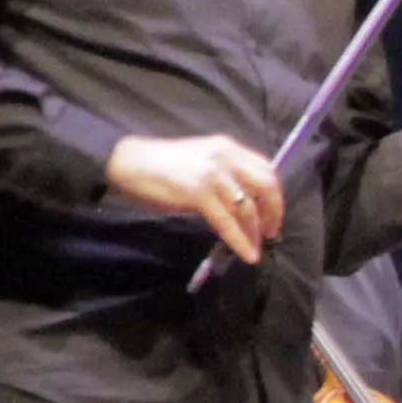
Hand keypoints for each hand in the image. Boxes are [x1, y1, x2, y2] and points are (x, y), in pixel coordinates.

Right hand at [109, 133, 282, 261]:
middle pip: (266, 187)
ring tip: (256, 248)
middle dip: (273, 212)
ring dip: (255, 232)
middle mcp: (225, 157)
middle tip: (270, 232)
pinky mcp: (198, 193)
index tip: (274, 212)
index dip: (275, 194)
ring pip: (247, 208)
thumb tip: (245, 202)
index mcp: (228, 148)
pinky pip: (227, 222)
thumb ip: (226, 175)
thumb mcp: (202, 161)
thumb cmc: (162, 165)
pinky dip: (240, 241)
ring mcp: (213, 175)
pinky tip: (247, 254)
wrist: (126, 161)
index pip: (266, 170)